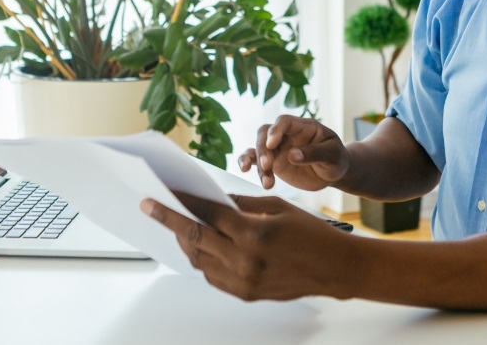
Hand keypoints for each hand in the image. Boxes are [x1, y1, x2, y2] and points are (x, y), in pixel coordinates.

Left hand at [142, 192, 354, 301]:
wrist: (335, 268)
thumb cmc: (312, 235)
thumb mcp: (277, 208)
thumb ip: (241, 205)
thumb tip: (213, 201)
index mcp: (254, 233)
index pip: (207, 214)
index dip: (183, 202)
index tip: (164, 193)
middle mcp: (245, 260)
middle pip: (195, 237)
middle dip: (169, 220)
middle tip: (151, 208)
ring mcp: (243, 281)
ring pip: (200, 259)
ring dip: (186, 241)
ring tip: (177, 226)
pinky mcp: (246, 294)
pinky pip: (212, 276)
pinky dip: (203, 259)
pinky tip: (202, 246)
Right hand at [239, 115, 349, 190]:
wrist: (333, 173)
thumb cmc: (336, 159)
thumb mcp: (332, 156)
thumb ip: (314, 154)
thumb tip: (292, 155)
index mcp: (303, 127)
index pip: (285, 122)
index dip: (276, 130)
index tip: (272, 144)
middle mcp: (287, 135)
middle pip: (266, 133)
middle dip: (263, 149)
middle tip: (267, 165)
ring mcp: (278, 148)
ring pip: (258, 147)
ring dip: (256, 162)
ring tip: (266, 182)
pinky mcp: (273, 162)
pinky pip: (255, 159)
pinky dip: (247, 163)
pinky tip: (245, 170)